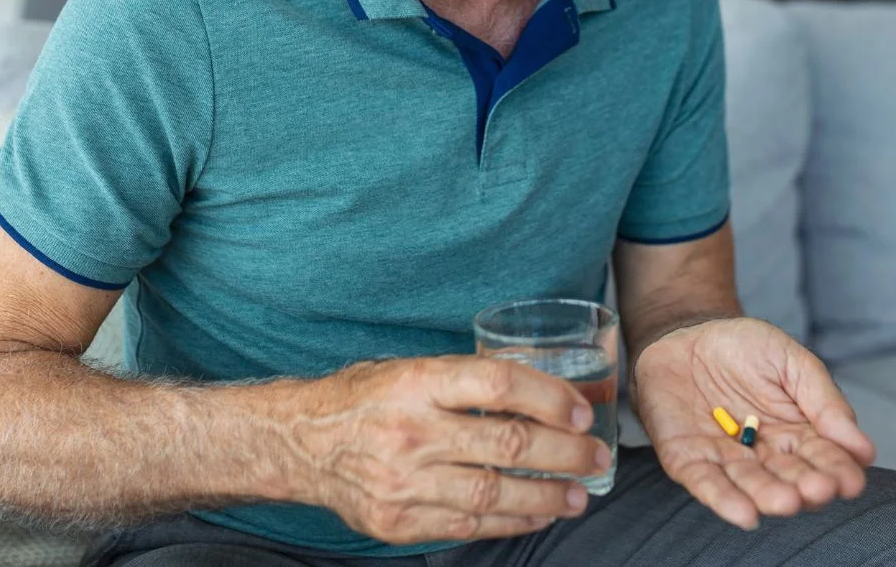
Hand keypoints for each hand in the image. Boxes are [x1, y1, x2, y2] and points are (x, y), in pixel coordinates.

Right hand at [278, 356, 611, 544]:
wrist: (299, 442)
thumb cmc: (366, 399)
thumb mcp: (410, 370)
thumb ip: (466, 381)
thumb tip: (543, 390)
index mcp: (416, 383)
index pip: (499, 383)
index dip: (549, 397)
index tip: (581, 411)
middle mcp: (410, 432)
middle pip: (508, 442)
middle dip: (566, 453)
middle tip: (597, 456)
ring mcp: (403, 482)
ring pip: (494, 492)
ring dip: (547, 496)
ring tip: (578, 495)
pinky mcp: (396, 521)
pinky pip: (468, 525)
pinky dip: (510, 521)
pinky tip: (537, 514)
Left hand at [633, 318, 875, 529]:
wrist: (686, 334)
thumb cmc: (743, 348)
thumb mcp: (792, 362)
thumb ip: (824, 401)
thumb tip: (863, 449)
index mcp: (797, 434)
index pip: (823, 458)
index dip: (838, 470)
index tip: (851, 482)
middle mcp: (764, 456)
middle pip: (790, 478)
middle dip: (805, 487)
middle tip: (818, 490)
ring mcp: (725, 459)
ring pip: (750, 485)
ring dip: (768, 496)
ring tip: (786, 502)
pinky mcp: (687, 459)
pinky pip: (704, 482)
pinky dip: (722, 499)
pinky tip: (744, 515)